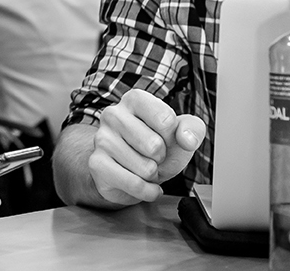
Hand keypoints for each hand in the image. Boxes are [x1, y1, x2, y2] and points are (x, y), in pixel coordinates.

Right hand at [88, 89, 205, 204]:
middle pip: (154, 145)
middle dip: (161, 158)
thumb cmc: (155, 145)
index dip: (172, 137)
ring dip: (152, 175)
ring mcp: (102, 139)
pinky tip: (144, 184)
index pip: (166, 120)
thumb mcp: (180, 133)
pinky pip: (134, 184)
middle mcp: (113, 114)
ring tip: (143, 167)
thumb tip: (187, 139)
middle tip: (152, 156)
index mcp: (134, 99)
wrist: (129, 169)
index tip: (164, 138)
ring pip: (145, 167)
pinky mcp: (96, 163)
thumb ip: (192, 129)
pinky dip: (146, 191)